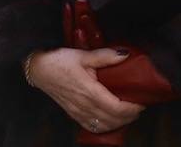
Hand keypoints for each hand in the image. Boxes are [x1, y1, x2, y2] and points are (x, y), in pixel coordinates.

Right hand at [28, 48, 143, 132]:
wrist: (39, 70)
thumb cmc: (60, 61)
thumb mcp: (83, 55)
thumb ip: (105, 56)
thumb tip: (125, 54)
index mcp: (90, 91)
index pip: (116, 107)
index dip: (132, 108)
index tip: (141, 102)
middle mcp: (85, 106)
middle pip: (113, 119)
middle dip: (129, 116)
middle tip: (138, 107)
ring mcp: (78, 112)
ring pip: (103, 126)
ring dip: (118, 123)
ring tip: (127, 114)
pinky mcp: (73, 114)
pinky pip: (92, 127)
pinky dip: (104, 127)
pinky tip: (110, 120)